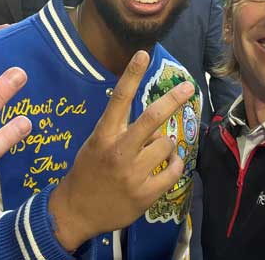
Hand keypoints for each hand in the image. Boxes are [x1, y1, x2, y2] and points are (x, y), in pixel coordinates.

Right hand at [48, 50, 194, 250]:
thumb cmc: (88, 171)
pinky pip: (174, 172)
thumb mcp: (96, 143)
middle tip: (188, 87)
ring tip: (157, 151)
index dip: (132, 74)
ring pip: (166, 146)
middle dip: (172, 100)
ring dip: (167, 145)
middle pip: (151, 118)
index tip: (143, 54)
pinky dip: (176, 165)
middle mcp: (119, 151)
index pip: (120, 98)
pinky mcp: (145, 194)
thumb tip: (155, 119)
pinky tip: (169, 166)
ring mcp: (133, 174)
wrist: (77, 210)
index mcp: (104, 135)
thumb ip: (120, 130)